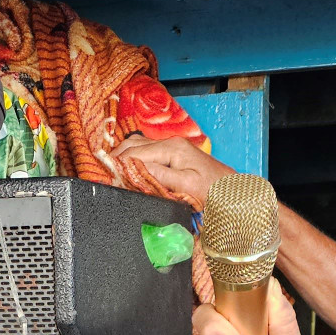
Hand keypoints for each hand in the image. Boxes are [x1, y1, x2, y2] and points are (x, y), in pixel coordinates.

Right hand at [113, 136, 232, 209]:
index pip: (134, 153)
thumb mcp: (186, 186)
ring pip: (137, 146)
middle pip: (132, 145)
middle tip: (101, 174)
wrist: (234, 191)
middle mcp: (169, 143)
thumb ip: (158, 176)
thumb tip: (132, 170)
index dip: (116, 164)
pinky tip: (127, 170)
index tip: (103, 176)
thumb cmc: (213, 190)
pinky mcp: (172, 155)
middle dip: (115, 158)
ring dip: (122, 158)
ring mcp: (170, 147)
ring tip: (109, 172)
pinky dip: (133, 159)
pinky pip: (146, 153)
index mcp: (171, 148)